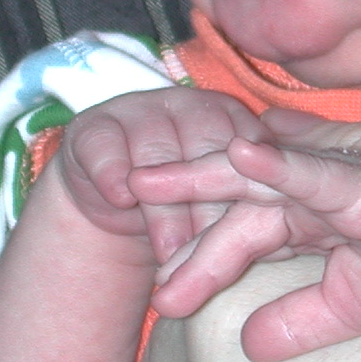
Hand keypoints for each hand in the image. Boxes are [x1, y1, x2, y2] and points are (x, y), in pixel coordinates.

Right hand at [58, 88, 267, 261]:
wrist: (117, 206)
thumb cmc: (185, 210)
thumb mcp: (218, 211)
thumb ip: (242, 213)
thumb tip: (266, 245)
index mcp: (232, 118)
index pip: (250, 148)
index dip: (250, 191)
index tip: (254, 233)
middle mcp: (189, 106)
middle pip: (204, 146)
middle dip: (209, 206)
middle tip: (217, 255)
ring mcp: (139, 110)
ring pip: (156, 150)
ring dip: (163, 204)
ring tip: (169, 251)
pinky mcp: (94, 125)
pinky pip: (105, 144)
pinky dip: (112, 171)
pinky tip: (121, 198)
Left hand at [139, 107, 360, 357]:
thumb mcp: (346, 308)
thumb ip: (296, 320)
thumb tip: (245, 344)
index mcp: (306, 218)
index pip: (237, 230)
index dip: (196, 256)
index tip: (156, 295)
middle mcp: (312, 190)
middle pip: (230, 193)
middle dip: (175, 200)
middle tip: (118, 203)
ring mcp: (337, 180)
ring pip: (255, 176)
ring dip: (200, 174)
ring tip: (147, 177)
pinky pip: (313, 170)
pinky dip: (277, 160)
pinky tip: (239, 151)